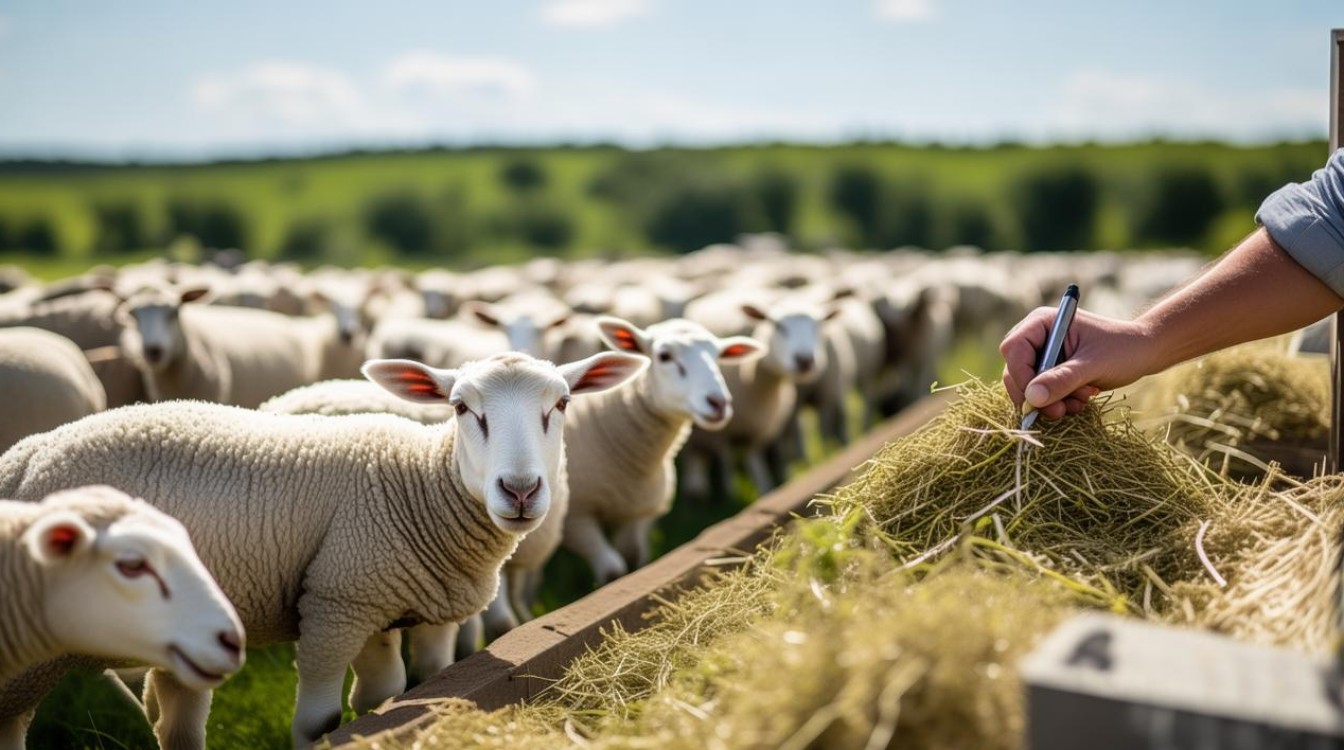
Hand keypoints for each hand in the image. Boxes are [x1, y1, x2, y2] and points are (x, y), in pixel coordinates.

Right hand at [999, 307, 1157, 420]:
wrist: (1144, 353)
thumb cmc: (1123, 349)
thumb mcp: (1092, 365)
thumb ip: (1062, 379)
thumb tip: (1032, 398)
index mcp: (1043, 323)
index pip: (1014, 349)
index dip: (1020, 375)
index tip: (1037, 399)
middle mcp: (1037, 337)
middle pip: (1014, 370)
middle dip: (1036, 394)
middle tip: (1059, 411)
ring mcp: (1042, 355)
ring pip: (1027, 386)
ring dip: (1050, 402)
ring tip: (1079, 403)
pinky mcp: (1050, 371)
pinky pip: (1040, 393)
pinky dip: (1056, 403)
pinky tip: (1079, 402)